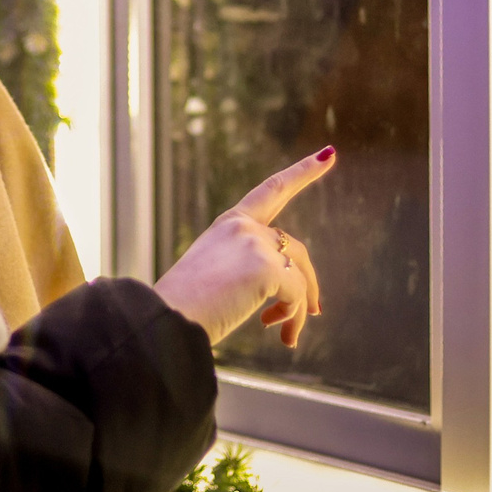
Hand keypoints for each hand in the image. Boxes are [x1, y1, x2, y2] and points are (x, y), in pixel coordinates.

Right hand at [152, 148, 334, 345]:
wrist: (163, 321)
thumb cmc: (183, 308)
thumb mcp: (214, 276)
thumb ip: (246, 271)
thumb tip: (289, 297)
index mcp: (227, 225)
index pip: (271, 190)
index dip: (302, 172)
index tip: (328, 155)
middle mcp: (243, 227)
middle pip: (295, 249)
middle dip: (309, 283)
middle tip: (315, 311)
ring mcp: (255, 244)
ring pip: (299, 274)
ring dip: (300, 308)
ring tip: (287, 337)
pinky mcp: (265, 267)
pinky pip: (296, 295)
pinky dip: (292, 317)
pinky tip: (277, 331)